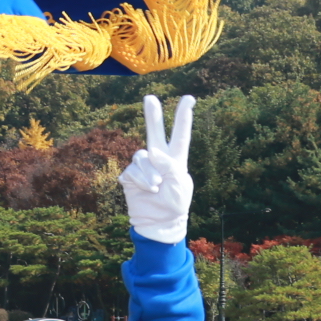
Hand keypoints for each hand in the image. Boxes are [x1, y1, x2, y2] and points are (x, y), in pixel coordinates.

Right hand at [118, 93, 195, 243]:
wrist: (159, 223)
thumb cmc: (174, 204)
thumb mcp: (180, 185)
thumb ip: (170, 165)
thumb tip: (152, 153)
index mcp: (176, 159)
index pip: (180, 135)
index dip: (184, 116)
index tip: (190, 98)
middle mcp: (158, 159)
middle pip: (154, 132)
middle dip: (152, 115)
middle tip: (150, 97)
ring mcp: (144, 167)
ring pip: (141, 156)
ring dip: (149, 172)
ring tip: (156, 186)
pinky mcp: (131, 176)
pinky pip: (133, 171)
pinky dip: (141, 181)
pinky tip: (147, 190)